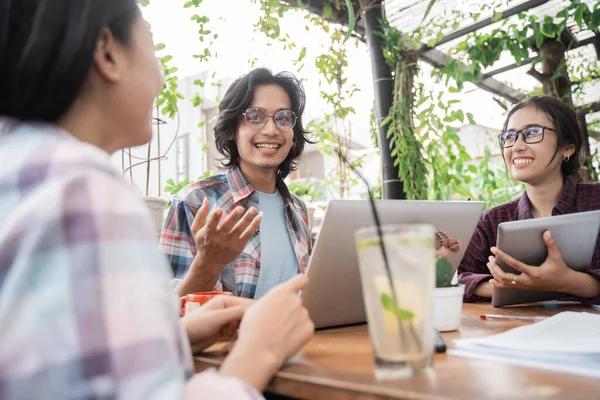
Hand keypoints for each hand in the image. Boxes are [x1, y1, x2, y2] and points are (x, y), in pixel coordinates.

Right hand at [181, 198, 261, 292]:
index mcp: (208, 233)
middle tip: (240, 208)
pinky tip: (259, 217)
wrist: (210, 262)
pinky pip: (248, 235)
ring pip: (240, 230)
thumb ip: (201, 214)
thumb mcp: (196, 229)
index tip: (220, 210)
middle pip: (227, 226)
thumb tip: (206, 199)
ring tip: (253, 209)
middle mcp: (219, 238)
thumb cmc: (203, 242)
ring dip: (247, 219)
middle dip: (234, 217)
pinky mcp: (238, 247)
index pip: (211, 224)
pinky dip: (254, 225)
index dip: (215, 217)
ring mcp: (230, 243)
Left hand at [181, 295, 253, 353]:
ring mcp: (226, 321)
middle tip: (247, 336)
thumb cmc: (196, 325)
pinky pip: (236, 335)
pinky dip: (235, 341)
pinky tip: (228, 347)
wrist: (182, 340)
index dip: (256, 313)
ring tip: (235, 344)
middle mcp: (228, 309)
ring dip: (241, 335)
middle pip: (246, 316)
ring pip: (242, 327)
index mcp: (226, 300)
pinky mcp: (224, 332)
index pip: (247, 304)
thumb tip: (256, 310)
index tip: (261, 324)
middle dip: (248, 326)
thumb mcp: (217, 317)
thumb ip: (236, 312)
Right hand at [219, 274, 313, 391]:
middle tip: (277, 323)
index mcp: (282, 292)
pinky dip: (299, 334)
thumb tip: (274, 303)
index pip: (300, 279)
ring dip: (294, 323)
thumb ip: (270, 301)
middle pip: (296, 303)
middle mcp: (296, 300)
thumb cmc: (252, 329)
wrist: (259, 350)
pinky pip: (305, 328)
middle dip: (290, 311)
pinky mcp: (309, 328)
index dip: (301, 283)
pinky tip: (287, 340)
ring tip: (280, 334)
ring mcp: (304, 314)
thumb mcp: (255, 307)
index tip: (301, 286)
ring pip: (300, 316)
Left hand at [487, 230, 571, 291]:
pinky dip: (499, 284)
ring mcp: (525, 286)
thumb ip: (551, 244)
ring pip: (505, 283)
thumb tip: (546, 232)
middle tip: (490, 258)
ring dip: (495, 273)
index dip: (503, 256)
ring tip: (489, 264)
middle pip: (505, 276)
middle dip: (495, 267)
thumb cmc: (560, 269)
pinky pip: (508, 287)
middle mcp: (527, 281)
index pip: (514, 264)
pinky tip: (492, 279)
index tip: (493, 249)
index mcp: (534, 273)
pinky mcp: (524, 288)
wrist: (565, 284)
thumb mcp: (556, 256)